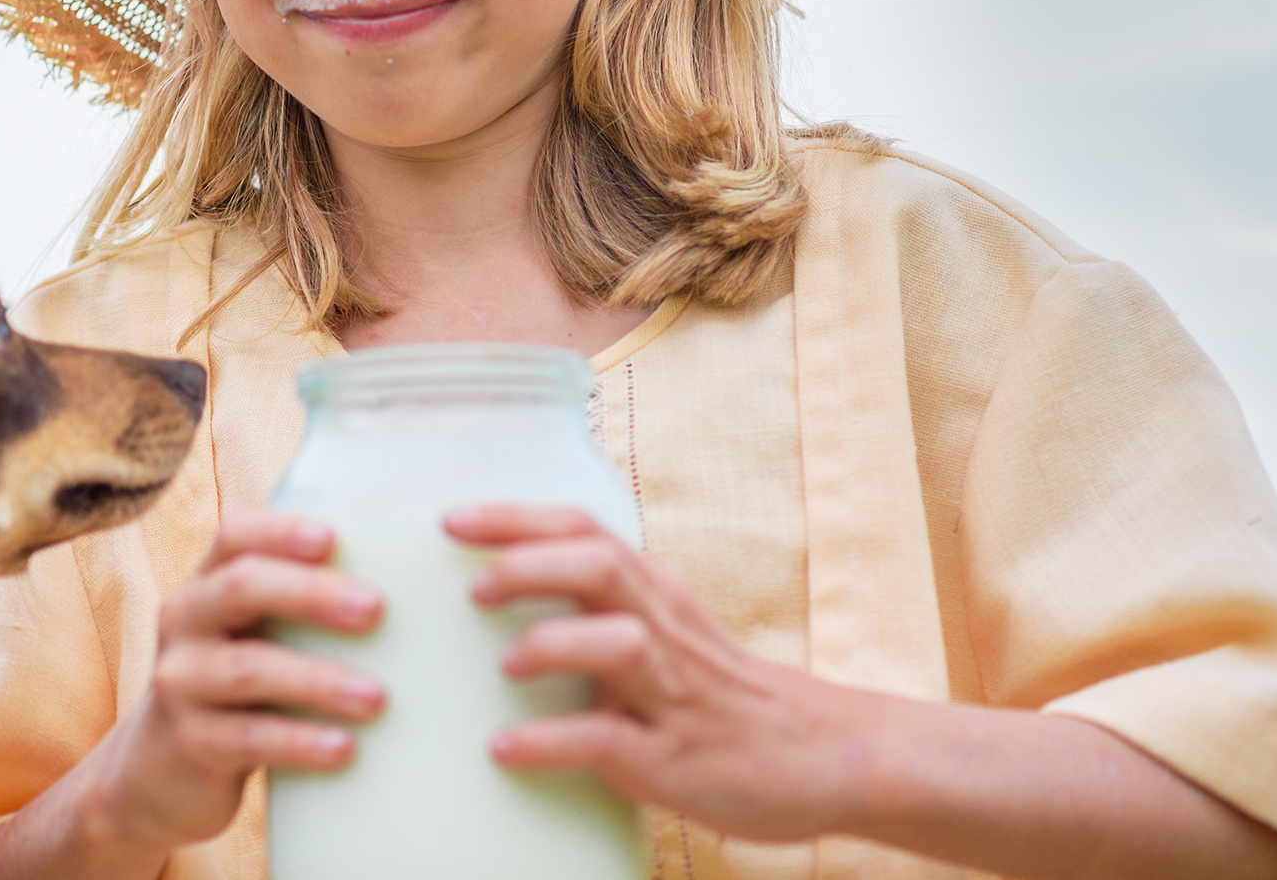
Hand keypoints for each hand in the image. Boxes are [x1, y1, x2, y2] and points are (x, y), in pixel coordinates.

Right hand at [0, 512, 385, 879]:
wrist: (158, 772)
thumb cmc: (234, 689)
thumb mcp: (251, 636)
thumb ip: (299, 610)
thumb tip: (412, 592)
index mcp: (208, 582)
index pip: (236, 535)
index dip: (282, 531)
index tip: (334, 539)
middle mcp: (186, 619)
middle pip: (242, 587)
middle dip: (312, 594)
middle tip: (376, 609)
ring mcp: (180, 681)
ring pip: (249, 668)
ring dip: (319, 680)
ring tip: (376, 698)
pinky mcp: (188, 742)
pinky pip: (248, 736)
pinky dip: (300, 741)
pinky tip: (343, 748)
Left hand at [445, 502, 860, 841]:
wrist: (824, 753)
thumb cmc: (723, 691)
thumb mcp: (667, 629)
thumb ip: (601, 605)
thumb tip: (505, 584)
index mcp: (656, 593)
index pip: (585, 531)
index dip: (516, 518)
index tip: (451, 519)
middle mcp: (666, 629)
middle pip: (600, 565)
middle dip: (529, 564)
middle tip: (472, 588)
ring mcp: (676, 693)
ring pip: (618, 643)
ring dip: (554, 645)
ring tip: (504, 665)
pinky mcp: (678, 758)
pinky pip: (612, 741)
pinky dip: (553, 740)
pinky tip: (507, 746)